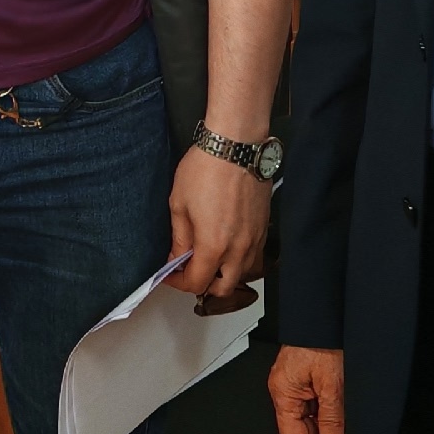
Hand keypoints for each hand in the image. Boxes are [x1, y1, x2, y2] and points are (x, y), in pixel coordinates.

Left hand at [167, 142, 269, 298]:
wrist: (236, 146)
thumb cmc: (206, 169)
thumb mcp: (180, 204)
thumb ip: (180, 238)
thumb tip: (176, 258)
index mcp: (214, 246)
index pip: (197, 282)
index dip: (178, 283)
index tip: (169, 274)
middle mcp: (239, 250)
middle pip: (223, 288)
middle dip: (203, 285)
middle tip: (187, 270)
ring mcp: (255, 240)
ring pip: (242, 275)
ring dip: (224, 276)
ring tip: (208, 260)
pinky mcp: (264, 229)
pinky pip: (254, 258)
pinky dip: (239, 261)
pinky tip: (227, 247)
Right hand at [269, 345, 357, 433]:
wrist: (325, 311)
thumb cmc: (323, 338)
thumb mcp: (333, 383)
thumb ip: (333, 420)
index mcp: (284, 395)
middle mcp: (287, 394)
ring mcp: (297, 389)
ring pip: (311, 429)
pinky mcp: (309, 383)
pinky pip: (317, 415)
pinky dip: (330, 431)